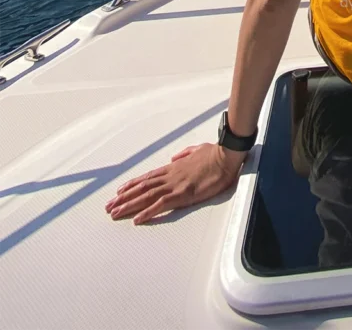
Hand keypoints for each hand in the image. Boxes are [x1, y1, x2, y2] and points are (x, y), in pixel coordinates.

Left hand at [105, 143, 245, 223]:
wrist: (225, 155)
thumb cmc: (214, 153)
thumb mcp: (196, 150)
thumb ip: (183, 155)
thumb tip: (174, 158)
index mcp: (173, 167)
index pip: (147, 177)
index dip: (132, 185)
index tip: (119, 192)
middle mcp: (170, 175)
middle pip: (142, 187)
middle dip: (123, 198)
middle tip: (108, 206)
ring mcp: (175, 184)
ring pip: (146, 196)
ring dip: (129, 205)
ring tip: (114, 213)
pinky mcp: (183, 194)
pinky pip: (161, 204)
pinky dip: (147, 212)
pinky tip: (137, 219)